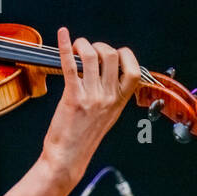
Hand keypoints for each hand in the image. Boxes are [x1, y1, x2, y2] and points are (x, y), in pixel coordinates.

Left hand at [41, 27, 140, 186]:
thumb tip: (107, 75)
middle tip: (88, 50)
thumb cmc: (82, 140)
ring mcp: (91, 97)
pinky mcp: (73, 98)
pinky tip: (62, 36)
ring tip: (76, 47)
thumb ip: (110, 96)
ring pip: (92, 56)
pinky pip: (70, 66)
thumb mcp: (106, 117)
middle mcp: (108, 98)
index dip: (125, 55)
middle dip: (100, 46)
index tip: (113, 53)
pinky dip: (66, 47)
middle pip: (112, 56)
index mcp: (119, 102)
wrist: (67, 159)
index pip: (134, 70)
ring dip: (83, 45)